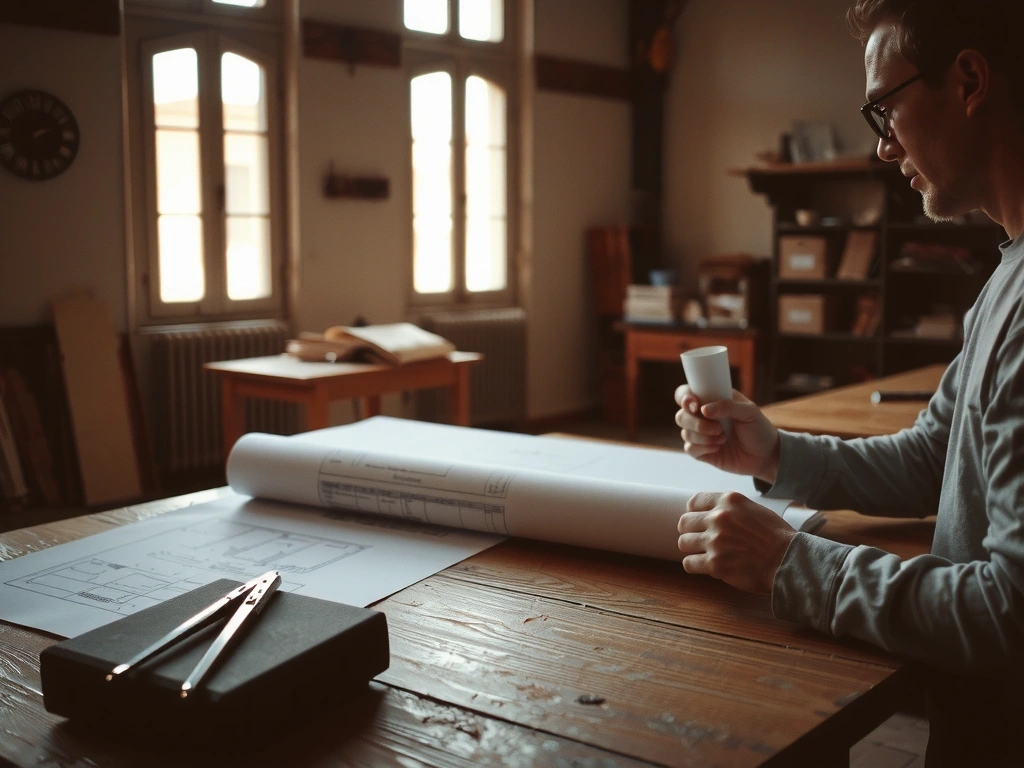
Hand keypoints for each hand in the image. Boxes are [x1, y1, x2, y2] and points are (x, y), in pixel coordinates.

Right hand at [674, 385, 780, 483]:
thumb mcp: (750, 412)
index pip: (686, 394)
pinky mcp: (702, 451)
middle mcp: (702, 416)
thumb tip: (704, 410)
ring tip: (723, 438)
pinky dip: (703, 448)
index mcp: (712, 400)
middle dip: (695, 423)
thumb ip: (728, 406)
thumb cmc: (759, 429)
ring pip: (684, 432)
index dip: (684, 397)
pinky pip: (690, 449)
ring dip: (703, 437)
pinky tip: (718, 448)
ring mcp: (701, 434)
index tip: (694, 405)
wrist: (766, 456)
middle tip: (717, 428)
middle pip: (681, 415)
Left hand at [677, 491, 796, 593]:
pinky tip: (705, 565)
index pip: (693, 502)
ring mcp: (715, 541)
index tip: (699, 522)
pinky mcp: (715, 564)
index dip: (694, 513)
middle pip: (684, 523)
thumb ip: (730, 508)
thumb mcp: (753, 509)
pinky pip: (689, 563)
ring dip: (692, 549)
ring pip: (683, 543)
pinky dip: (694, 565)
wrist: (788, 560)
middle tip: (700, 540)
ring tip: (704, 553)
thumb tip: (708, 512)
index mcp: (728, 501)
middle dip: (690, 532)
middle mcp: (719, 518)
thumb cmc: (775, 536)